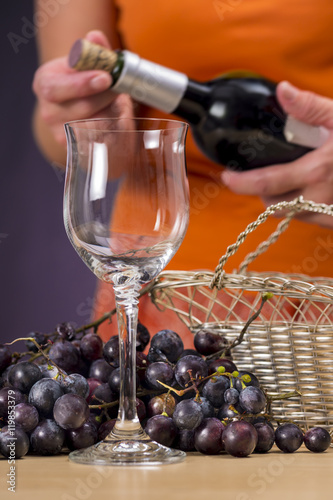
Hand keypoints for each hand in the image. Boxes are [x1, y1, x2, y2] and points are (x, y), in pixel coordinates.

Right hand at [32, 30, 132, 150]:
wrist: (82, 109)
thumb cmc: (85, 82)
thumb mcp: (87, 64)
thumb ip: (95, 50)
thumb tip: (95, 37)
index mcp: (45, 84)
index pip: (57, 88)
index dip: (82, 84)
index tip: (106, 78)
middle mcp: (49, 112)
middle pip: (81, 108)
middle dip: (106, 97)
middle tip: (120, 88)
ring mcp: (61, 133)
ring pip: (94, 125)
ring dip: (112, 112)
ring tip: (117, 102)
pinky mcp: (78, 148)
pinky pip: (102, 139)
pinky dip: (114, 127)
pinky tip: (116, 117)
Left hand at [221, 81, 332, 227]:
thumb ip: (311, 107)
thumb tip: (283, 91)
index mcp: (315, 172)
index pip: (264, 184)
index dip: (239, 184)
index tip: (226, 178)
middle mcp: (320, 199)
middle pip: (273, 205)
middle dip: (263, 192)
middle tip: (262, 177)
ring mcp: (330, 214)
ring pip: (292, 214)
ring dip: (284, 201)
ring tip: (289, 182)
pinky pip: (312, 220)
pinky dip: (304, 208)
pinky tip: (312, 192)